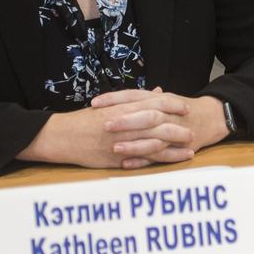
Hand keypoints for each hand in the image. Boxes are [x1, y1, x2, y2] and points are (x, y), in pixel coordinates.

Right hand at [18, 87, 227, 168]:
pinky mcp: (116, 157)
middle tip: (192, 130)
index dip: (172, 105)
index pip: (153, 104)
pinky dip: (157, 160)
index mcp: (123, 108)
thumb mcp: (111, 104)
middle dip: (177, 127)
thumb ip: (136, 99)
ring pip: (153, 143)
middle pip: (158, 124)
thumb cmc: (85, 119)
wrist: (61, 136)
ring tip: (189, 148)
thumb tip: (158, 91)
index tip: (185, 107)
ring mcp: (121, 141)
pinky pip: (142, 159)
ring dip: (173, 146)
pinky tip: (170, 162)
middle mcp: (124, 124)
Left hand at [91, 88, 229, 167]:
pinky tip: (126, 163)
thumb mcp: (162, 99)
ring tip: (114, 147)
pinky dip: (143, 160)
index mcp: (160, 100)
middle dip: (126, 120)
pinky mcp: (177, 148)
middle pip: (147, 115)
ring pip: (153, 138)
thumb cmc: (180, 110)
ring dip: (134, 143)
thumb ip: (141, 99)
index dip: (115, 98)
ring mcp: (173, 132)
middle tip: (105, 124)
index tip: (95, 103)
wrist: (210, 118)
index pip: (135, 95)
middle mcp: (167, 114)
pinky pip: (159, 156)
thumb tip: (114, 100)